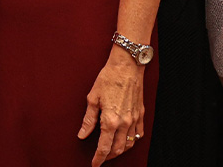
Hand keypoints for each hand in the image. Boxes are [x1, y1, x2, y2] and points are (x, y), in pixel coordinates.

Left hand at [77, 51, 145, 165]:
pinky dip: (132, 140)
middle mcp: (124, 123)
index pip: (104, 147)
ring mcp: (134, 119)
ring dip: (120, 151)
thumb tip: (82, 134)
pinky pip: (139, 133)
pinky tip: (127, 139)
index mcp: (110, 120)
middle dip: (108, 157)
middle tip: (101, 158)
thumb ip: (88, 119)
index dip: (98, 159)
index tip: (94, 164)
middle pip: (117, 149)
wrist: (127, 65)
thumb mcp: (93, 98)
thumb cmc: (108, 78)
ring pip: (129, 144)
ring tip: (111, 151)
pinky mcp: (141, 113)